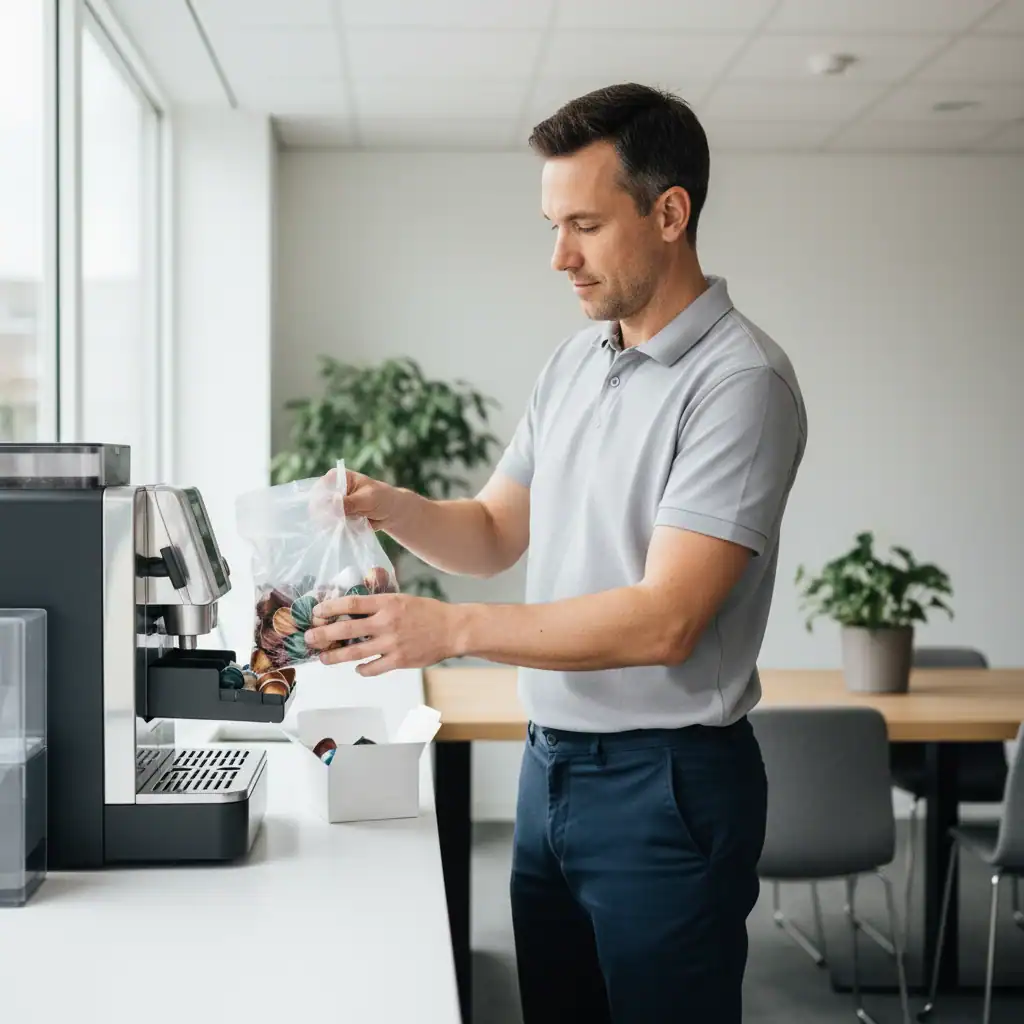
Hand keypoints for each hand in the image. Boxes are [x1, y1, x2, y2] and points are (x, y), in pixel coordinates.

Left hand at [304, 593, 460, 676]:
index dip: (329, 608)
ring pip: (354, 653)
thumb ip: (379, 603)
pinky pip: (373, 668)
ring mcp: (392, 643)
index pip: (350, 604)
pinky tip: (357, 667)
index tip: (316, 612)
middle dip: (322, 634)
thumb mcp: (402, 599)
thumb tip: (354, 608)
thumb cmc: (428, 612)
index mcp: (387, 603)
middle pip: (345, 630)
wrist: (452, 629)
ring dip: (334, 657)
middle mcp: (386, 622)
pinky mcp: (399, 660)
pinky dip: (362, 669)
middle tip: (308, 638)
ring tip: (323, 658)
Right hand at [311, 467, 405, 531]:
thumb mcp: (367, 498)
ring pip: (323, 516)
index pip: (321, 488)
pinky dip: (335, 529)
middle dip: (326, 514)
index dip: (321, 501)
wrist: (391, 512)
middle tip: (339, 522)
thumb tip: (332, 506)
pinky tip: (342, 531)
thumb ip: (350, 502)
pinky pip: (330, 525)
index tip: (330, 512)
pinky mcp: (336, 517)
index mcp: (337, 477)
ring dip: (331, 524)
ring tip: (344, 526)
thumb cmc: (381, 498)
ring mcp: (332, 505)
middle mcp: (331, 490)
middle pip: (319, 503)